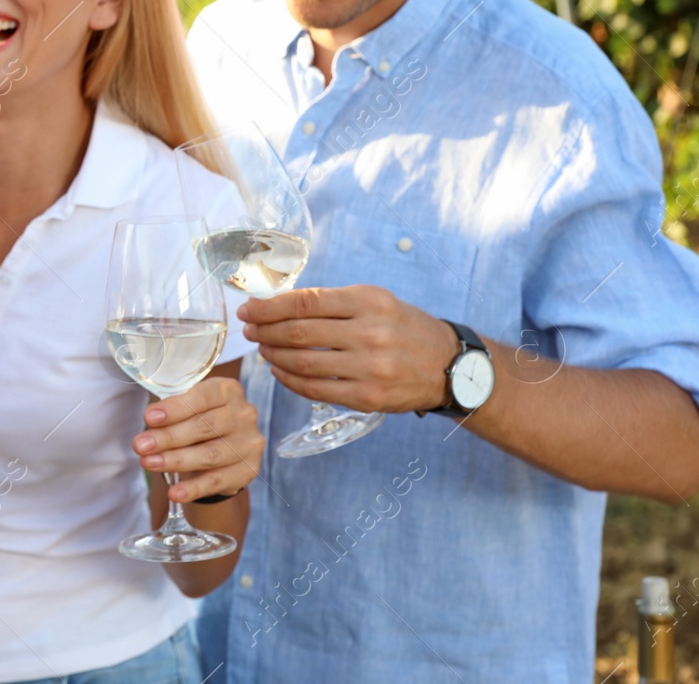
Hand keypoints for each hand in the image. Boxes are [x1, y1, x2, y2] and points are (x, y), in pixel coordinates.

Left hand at [135, 376, 262, 501]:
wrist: (225, 449)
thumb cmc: (200, 420)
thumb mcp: (189, 407)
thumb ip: (172, 410)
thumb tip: (150, 419)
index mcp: (228, 390)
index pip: (202, 397)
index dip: (174, 409)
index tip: (149, 418)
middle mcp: (244, 414)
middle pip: (203, 427)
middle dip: (168, 437)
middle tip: (140, 446)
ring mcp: (249, 443)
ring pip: (209, 455)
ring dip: (175, 461)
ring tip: (149, 463)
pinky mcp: (248, 470)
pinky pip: (217, 481)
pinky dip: (194, 489)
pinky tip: (175, 493)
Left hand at [240, 286, 458, 412]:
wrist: (449, 365)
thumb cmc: (403, 327)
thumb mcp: (374, 301)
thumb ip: (330, 302)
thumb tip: (276, 304)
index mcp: (369, 301)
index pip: (306, 301)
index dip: (269, 306)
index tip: (249, 309)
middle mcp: (370, 333)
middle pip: (299, 333)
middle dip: (264, 331)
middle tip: (249, 329)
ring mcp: (370, 368)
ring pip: (302, 362)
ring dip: (272, 355)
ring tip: (262, 348)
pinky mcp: (368, 397)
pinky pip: (315, 389)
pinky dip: (289, 379)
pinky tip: (279, 370)